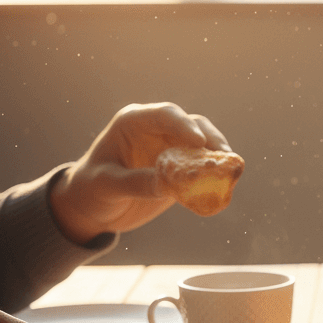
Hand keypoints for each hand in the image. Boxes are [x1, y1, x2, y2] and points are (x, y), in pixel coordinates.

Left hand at [49, 102, 233, 243]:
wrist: (93, 207)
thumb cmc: (91, 189)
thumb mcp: (106, 185)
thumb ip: (134, 182)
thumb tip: (167, 183)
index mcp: (134, 122)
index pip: (164, 115)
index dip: (184, 125)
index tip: (198, 141)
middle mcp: (158, 131)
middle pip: (193, 125)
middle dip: (211, 139)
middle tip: (223, 156)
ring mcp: (173, 149)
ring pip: (205, 144)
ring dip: (219, 156)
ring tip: (231, 171)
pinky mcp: (183, 169)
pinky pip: (206, 168)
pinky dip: (217, 175)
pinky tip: (226, 185)